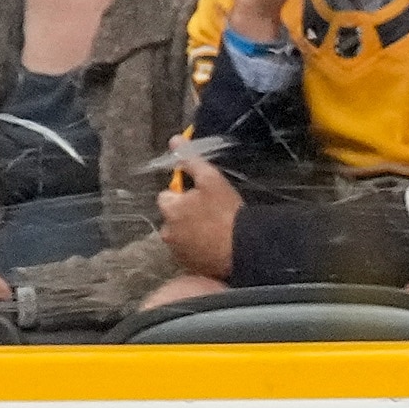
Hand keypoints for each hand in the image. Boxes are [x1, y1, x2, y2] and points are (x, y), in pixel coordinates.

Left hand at [158, 155, 242, 280]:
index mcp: (170, 209)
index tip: (199, 196)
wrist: (242, 247)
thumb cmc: (226, 211)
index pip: (165, 196)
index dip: (181, 195)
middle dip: (184, 214)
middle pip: (171, 217)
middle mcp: (167, 232)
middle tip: (208, 213)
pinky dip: (196, 247)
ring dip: (189, 231)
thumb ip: (191, 160)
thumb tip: (175, 141)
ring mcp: (176, 251)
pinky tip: (213, 244)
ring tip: (213, 229)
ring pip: (179, 235)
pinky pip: (188, 252)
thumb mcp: (211, 179)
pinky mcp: (187, 266)